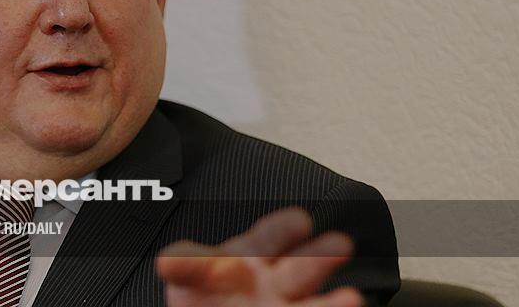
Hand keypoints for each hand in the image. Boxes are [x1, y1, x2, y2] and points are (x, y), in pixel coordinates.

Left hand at [156, 207, 361, 306]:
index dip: (285, 229)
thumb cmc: (204, 298)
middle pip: (301, 268)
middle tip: (340, 244)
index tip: (300, 221)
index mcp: (252, 256)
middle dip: (320, 256)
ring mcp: (284, 306)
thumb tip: (168, 262)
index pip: (271, 236)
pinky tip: (344, 306)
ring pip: (311, 305)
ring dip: (330, 303)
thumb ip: (186, 266)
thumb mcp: (189, 277)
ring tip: (350, 299)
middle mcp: (275, 282)